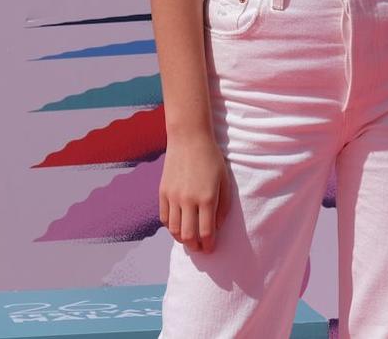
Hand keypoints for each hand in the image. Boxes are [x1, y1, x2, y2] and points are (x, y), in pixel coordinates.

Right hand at [159, 130, 229, 252]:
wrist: (189, 139)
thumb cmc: (211, 159)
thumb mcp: (224, 180)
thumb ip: (223, 206)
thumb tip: (217, 227)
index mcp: (207, 198)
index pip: (206, 232)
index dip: (209, 244)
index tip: (211, 248)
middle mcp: (188, 200)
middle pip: (188, 236)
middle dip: (195, 246)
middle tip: (200, 248)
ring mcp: (173, 197)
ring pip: (174, 230)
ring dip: (182, 239)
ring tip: (189, 240)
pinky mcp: (162, 192)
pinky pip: (164, 218)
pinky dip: (171, 227)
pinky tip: (178, 227)